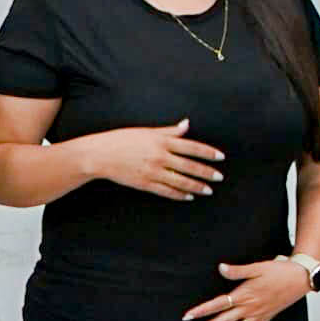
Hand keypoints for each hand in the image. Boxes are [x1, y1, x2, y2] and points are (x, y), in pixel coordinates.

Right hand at [87, 121, 225, 201]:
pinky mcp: (145, 184)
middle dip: (206, 172)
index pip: (191, 147)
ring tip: (208, 190)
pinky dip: (179, 194)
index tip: (220, 158)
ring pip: (180, 181)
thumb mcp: (147, 131)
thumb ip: (169, 130)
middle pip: (189, 166)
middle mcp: (159, 157)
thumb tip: (187, 124)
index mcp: (161, 141)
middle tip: (219, 177)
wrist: (99, 155)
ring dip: (197, 186)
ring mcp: (152, 172)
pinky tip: (189, 196)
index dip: (208, 153)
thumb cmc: (122, 140)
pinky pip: (166, 191)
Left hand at [184, 258, 309, 320]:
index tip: (187, 316)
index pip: (218, 304)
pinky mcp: (266, 319)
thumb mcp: (257, 267)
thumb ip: (237, 271)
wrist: (301, 278)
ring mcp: (257, 316)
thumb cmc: (280, 271)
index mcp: (244, 295)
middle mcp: (249, 308)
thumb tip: (221, 268)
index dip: (202, 310)